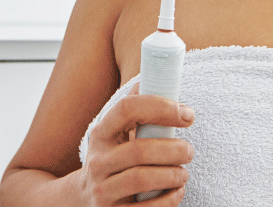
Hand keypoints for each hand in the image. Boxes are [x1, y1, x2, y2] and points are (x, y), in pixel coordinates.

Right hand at [79, 83, 195, 205]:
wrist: (82, 199)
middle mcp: (98, 160)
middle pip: (139, 149)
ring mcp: (102, 190)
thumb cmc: (112, 159)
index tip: (187, 114)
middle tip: (190, 150)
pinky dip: (169, 200)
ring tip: (184, 173)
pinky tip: (177, 191)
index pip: (127, 109)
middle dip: (174, 149)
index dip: (161, 107)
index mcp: (101, 133)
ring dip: (173, 174)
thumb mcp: (114, 134)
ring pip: (142, 178)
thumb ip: (133, 111)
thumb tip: (155, 78)